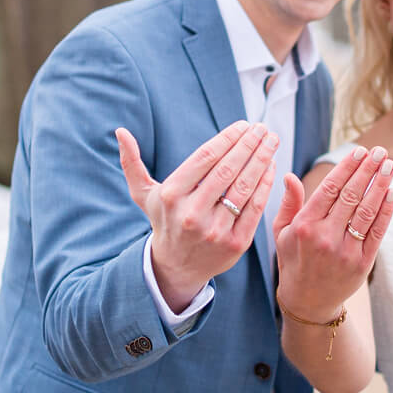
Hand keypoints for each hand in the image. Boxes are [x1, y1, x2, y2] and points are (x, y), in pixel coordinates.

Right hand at [116, 121, 277, 310]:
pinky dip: (266, 185)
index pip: (205, 158)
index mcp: (171, 196)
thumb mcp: (143, 195)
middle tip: (263, 128)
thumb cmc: (163, 221)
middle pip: (227, 170)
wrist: (176, 267)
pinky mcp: (235, 244)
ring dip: (262, 160)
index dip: (227, 138)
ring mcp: (215, 230)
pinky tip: (272, 167)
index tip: (243, 125)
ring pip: (244, 187)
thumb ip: (132, 163)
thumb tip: (120, 132)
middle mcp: (192, 213)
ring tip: (271, 142)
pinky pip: (255, 208)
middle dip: (249, 145)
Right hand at [272, 145, 392, 318]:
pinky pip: (376, 232)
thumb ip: (288, 203)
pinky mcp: (362, 263)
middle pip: (351, 196)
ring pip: (366, 211)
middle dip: (367, 170)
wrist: (308, 301)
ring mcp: (345, 251)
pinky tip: (392, 194)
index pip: (330, 189)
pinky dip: (386, 212)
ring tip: (390, 166)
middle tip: (379, 152)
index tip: (359, 152)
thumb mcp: (282, 232)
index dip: (347, 168)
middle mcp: (325, 237)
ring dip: (380, 186)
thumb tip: (290, 175)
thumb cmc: (294, 259)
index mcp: (305, 226)